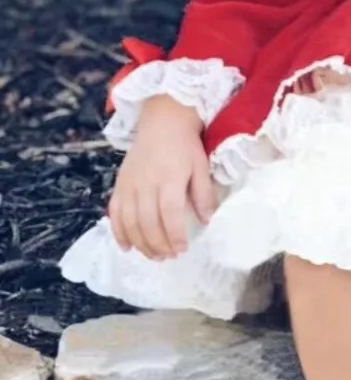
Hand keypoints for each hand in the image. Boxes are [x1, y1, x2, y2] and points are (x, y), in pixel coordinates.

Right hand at [107, 95, 215, 260]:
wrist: (162, 122)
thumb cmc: (185, 146)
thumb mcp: (201, 167)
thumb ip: (204, 195)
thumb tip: (207, 221)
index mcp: (169, 178)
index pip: (169, 213)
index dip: (175, 234)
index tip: (182, 249)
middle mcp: (145, 184)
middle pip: (147, 222)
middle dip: (158, 244)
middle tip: (169, 257)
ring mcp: (129, 185)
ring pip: (129, 222)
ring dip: (141, 243)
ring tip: (154, 256)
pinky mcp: (118, 185)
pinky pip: (114, 213)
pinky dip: (119, 232)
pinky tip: (128, 247)